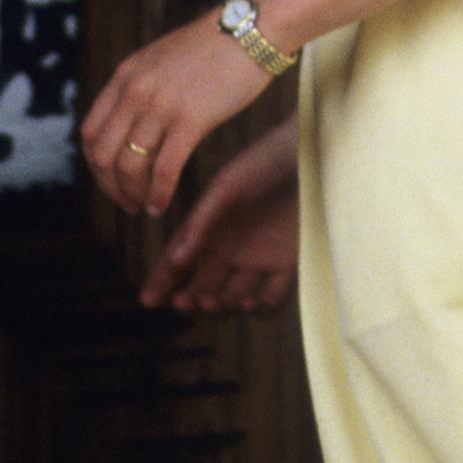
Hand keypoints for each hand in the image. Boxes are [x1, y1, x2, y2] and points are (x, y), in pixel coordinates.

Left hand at [81, 10, 270, 217]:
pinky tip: (162, 204)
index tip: (111, 179)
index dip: (96, 165)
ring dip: (133, 195)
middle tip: (127, 203)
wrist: (251, 29)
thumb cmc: (215, 46)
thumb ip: (141, 87)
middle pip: (104, 155)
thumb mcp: (162, 59)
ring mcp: (161, 105)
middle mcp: (135, 91)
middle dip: (111, 187)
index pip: (91, 132)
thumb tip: (134, 123)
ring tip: (145, 207)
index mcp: (125, 75)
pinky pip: (163, 170)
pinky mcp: (190, 119)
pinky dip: (158, 194)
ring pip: (129, 167)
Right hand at [141, 119, 300, 316]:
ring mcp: (260, 257)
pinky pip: (272, 299)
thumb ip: (202, 222)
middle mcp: (232, 246)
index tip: (147, 300)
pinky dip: (261, 308)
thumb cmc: (266, 163)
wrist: (315, 154)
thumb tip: (175, 259)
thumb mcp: (228, 188)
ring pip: (233, 297)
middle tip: (185, 302)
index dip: (162, 280)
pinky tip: (253, 303)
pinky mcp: (289, 264)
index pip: (179, 259)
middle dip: (190, 298)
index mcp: (211, 226)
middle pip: (203, 284)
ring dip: (221, 306)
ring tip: (214, 300)